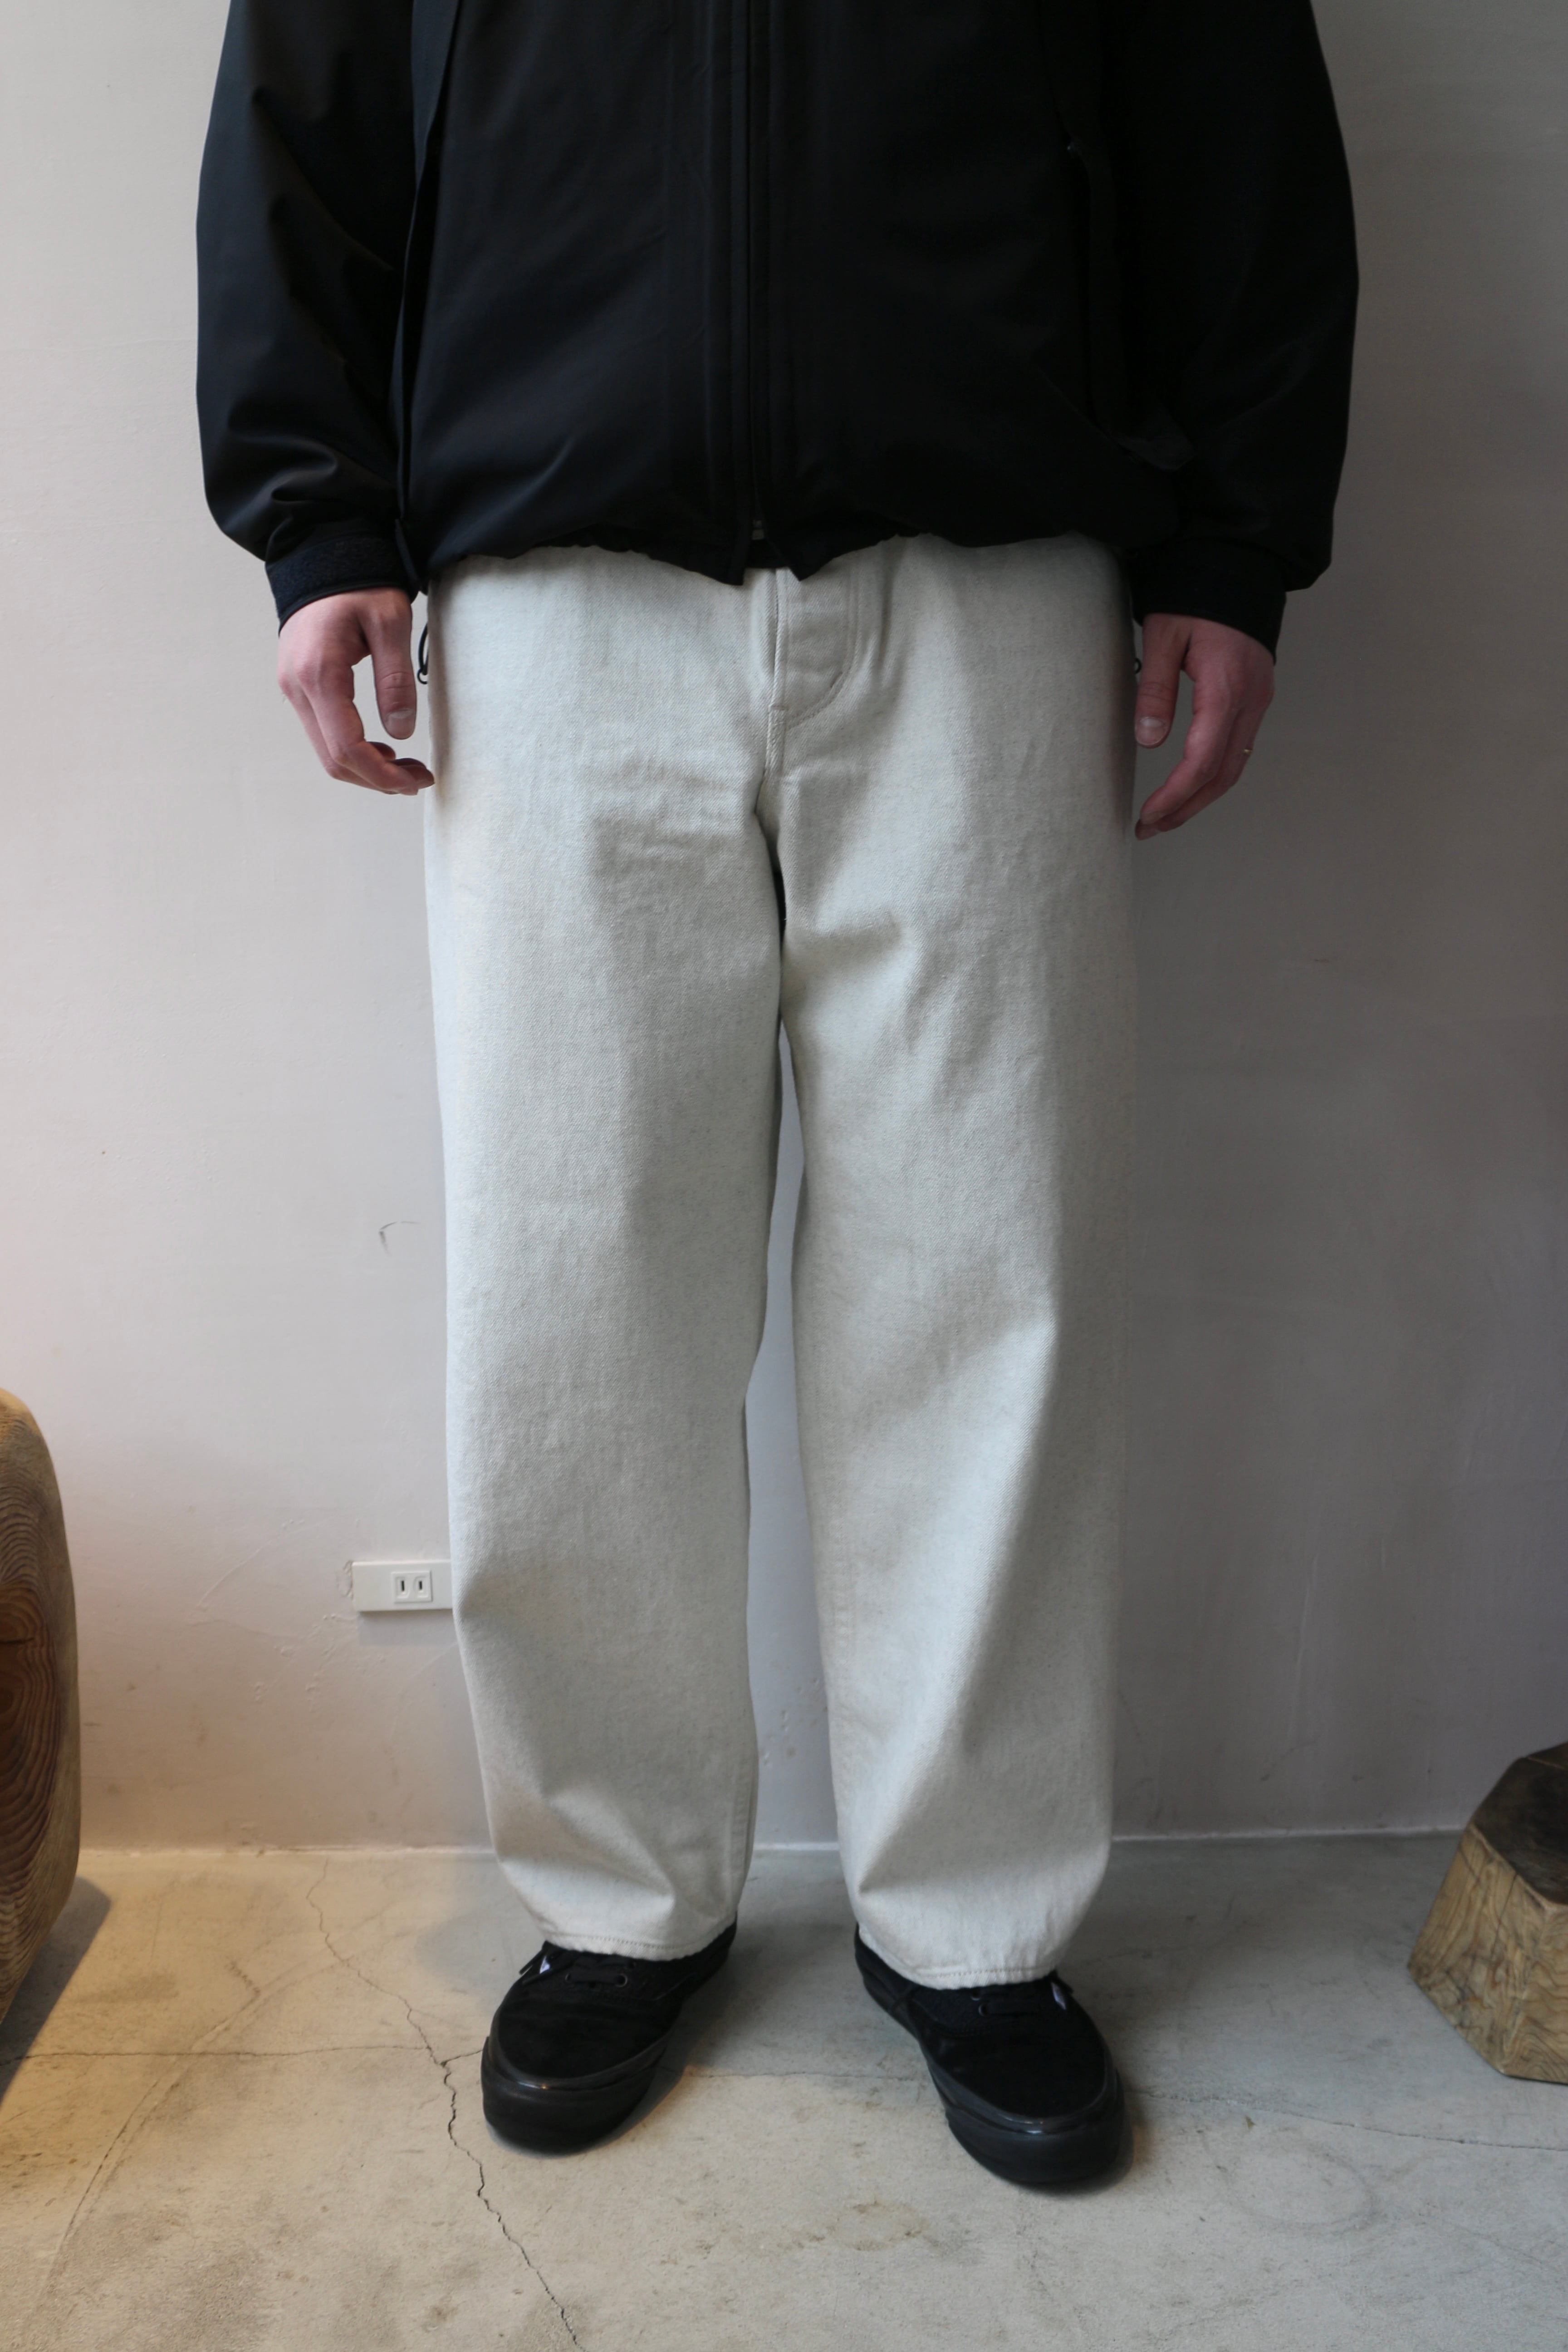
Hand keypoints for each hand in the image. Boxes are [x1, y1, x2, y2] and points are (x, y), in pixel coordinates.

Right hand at [277, 589, 433, 794]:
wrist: (320, 556)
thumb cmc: (358, 582)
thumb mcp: (389, 622)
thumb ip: (395, 678)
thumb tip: (401, 733)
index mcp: (319, 673)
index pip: (347, 747)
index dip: (384, 774)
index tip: (418, 780)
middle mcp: (297, 687)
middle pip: (334, 759)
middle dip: (378, 779)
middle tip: (418, 779)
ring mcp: (293, 689)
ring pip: (326, 752)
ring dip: (366, 769)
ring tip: (406, 768)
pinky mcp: (298, 687)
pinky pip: (323, 733)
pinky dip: (353, 750)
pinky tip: (383, 748)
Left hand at [1132, 614, 1273, 837]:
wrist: (1241, 565)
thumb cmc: (1198, 594)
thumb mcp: (1164, 634)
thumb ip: (1154, 688)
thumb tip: (1148, 740)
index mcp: (1226, 689)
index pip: (1202, 761)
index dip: (1175, 796)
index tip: (1148, 816)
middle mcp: (1251, 701)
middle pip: (1222, 775)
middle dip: (1186, 808)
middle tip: (1150, 828)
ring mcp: (1259, 700)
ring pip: (1235, 766)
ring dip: (1201, 797)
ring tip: (1166, 815)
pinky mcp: (1257, 697)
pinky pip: (1240, 748)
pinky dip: (1215, 775)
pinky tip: (1190, 784)